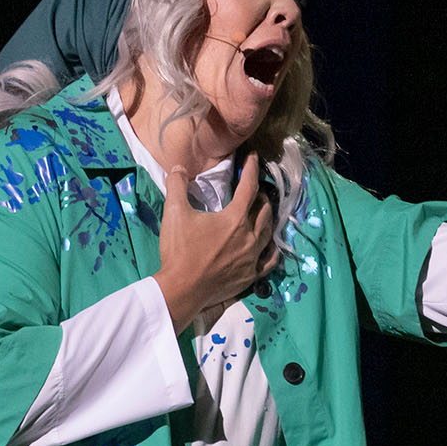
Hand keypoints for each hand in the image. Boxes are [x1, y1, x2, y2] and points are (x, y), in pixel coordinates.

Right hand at [152, 152, 277, 330]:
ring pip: (269, 232)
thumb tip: (178, 167)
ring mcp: (253, 258)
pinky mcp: (251, 276)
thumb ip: (177, 186)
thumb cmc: (179, 251)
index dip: (252, 169)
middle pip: (264, 209)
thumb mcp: (174, 213)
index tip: (255, 157)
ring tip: (264, 211)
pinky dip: (272, 249)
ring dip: (268, 218)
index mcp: (234, 219)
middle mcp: (250, 236)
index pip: (249, 187)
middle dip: (261, 194)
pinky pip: (270, 260)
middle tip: (256, 187)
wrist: (182, 289)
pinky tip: (270, 245)